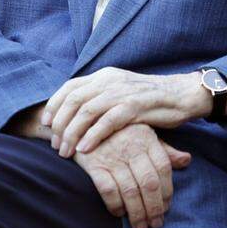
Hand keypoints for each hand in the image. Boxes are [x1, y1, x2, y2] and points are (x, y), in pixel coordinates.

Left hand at [42, 68, 210, 157]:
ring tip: (66, 152)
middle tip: (55, 145)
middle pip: (74, 100)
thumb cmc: (148, 100)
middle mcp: (110, 80)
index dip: (54, 105)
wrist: (181, 95)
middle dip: (60, 124)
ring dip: (72, 133)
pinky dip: (93, 135)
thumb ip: (99, 98)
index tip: (45, 124)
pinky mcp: (136, 106)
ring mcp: (123, 92)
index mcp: (104, 75)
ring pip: (87, 110)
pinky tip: (85, 149)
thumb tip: (73, 113)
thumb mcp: (120, 92)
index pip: (70, 86)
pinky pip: (108, 121)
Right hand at [73, 123, 192, 227]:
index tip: (167, 207)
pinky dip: (115, 205)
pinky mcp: (94, 165)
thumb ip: (164, 150)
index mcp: (146, 139)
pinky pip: (108, 190)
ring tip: (141, 227)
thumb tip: (186, 160)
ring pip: (130, 190)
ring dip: (137, 213)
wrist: (82, 122)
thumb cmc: (119, 131)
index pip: (163, 167)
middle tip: (156, 224)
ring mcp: (112, 156)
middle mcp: (131, 147)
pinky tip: (119, 214)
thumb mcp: (143, 134)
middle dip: (154, 208)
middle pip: (149, 183)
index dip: (167, 191)